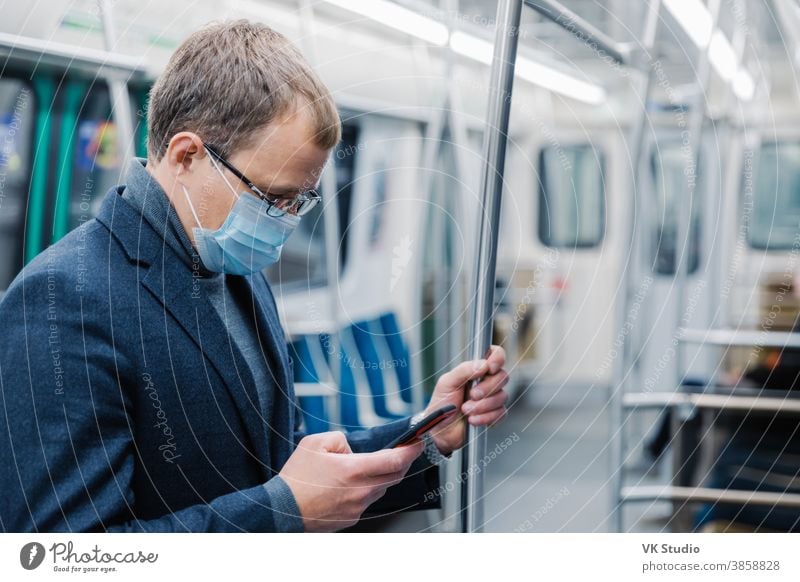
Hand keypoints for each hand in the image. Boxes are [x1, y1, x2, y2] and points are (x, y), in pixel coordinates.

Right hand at [278, 431, 422, 531]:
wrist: (282, 511)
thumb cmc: (297, 478)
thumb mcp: (315, 443)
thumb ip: (340, 439)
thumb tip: (351, 449)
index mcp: (354, 470)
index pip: (395, 460)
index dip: (411, 449)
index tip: (419, 441)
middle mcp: (361, 491)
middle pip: (394, 475)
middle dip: (403, 461)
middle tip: (404, 450)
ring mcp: (357, 507)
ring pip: (381, 488)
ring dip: (382, 476)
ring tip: (368, 465)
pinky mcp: (351, 518)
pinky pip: (367, 500)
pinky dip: (366, 489)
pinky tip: (351, 483)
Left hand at [423, 345, 508, 455]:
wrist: (439, 430)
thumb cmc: (441, 404)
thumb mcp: (447, 382)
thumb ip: (464, 370)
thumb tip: (483, 364)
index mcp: (476, 370)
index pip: (495, 355)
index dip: (497, 358)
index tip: (490, 368)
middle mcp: (486, 382)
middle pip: (502, 377)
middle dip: (486, 389)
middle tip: (471, 396)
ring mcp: (492, 398)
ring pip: (503, 397)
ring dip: (483, 406)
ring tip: (466, 410)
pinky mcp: (494, 415)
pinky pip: (501, 413)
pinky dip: (486, 418)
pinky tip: (473, 420)